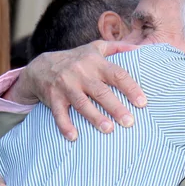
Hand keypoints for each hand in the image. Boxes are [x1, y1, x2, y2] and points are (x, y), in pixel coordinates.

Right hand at [4, 40, 146, 140]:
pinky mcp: (53, 98)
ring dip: (95, 117)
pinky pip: (59, 113)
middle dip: (115, 107)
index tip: (142, 102)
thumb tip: (140, 48)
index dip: (130, 88)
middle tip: (129, 122)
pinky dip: (65, 125)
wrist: (41, 67)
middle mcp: (81, 73)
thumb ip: (117, 48)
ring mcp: (66, 86)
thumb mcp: (95, 48)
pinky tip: (73, 137)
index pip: (117, 75)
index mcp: (95, 63)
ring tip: (108, 130)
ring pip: (82, 104)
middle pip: (101, 92)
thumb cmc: (77, 60)